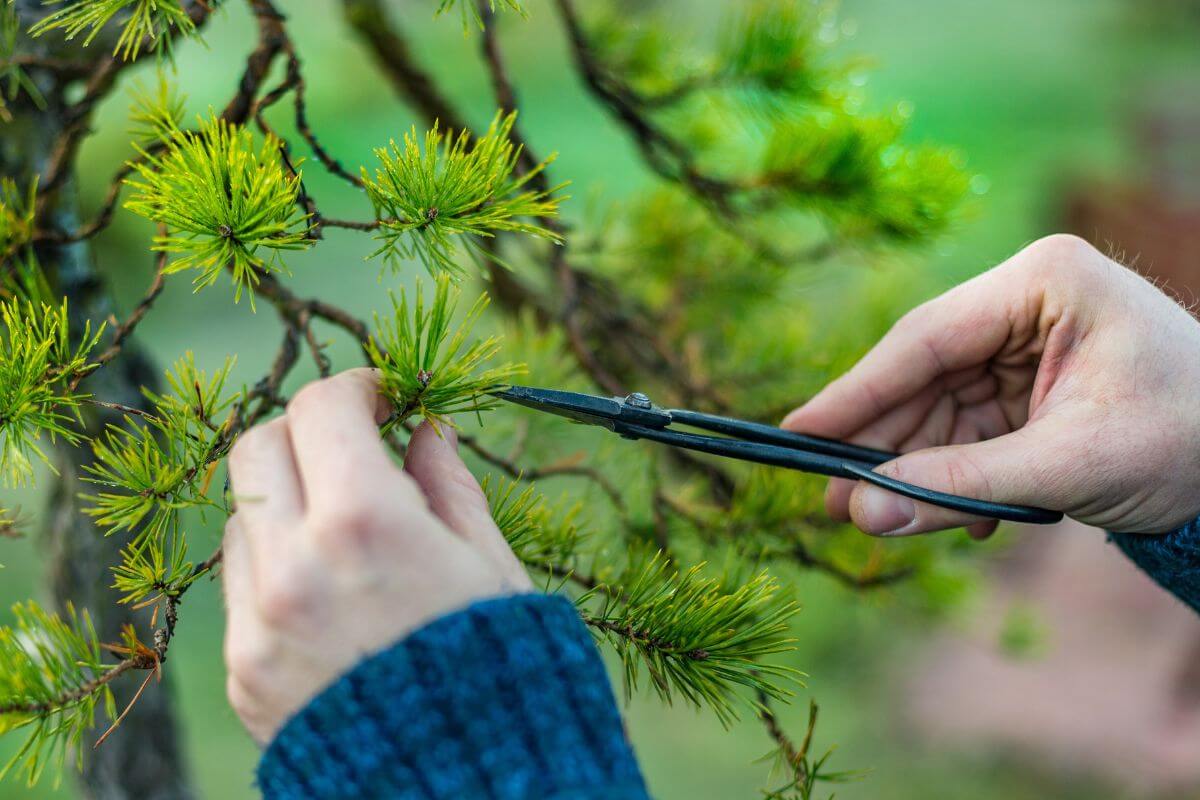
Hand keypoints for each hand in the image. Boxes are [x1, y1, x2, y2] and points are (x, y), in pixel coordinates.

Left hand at [221, 368, 529, 742]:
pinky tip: (331, 594)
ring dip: (288, 501)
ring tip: (349, 534)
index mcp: (367, 523)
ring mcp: (259, 623)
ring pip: (242, 516)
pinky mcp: (245, 673)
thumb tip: (425, 430)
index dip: (356, 388)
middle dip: (306, 431)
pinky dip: (278, 567)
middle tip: (354, 447)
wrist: (467, 785)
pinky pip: (241, 589)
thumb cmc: (503, 671)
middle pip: (258, 446)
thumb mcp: (492, 564)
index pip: (322, 407)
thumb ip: (448, 486)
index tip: (382, 398)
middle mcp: (294, 565)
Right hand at [783, 234, 1199, 538]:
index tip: (797, 432)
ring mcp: (1026, 340)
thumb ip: (961, 486)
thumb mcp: (1070, 465)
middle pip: (923, 373)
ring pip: (939, 405)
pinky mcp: (1030, 381)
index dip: (856, 392)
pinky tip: (960, 516)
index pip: (925, 339)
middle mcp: (1025, 300)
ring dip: (914, 466)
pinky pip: (968, 426)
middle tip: (827, 497)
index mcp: (1043, 281)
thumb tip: (864, 514)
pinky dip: (957, 471)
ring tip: (879, 518)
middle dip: (881, 441)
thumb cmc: (1191, 440)